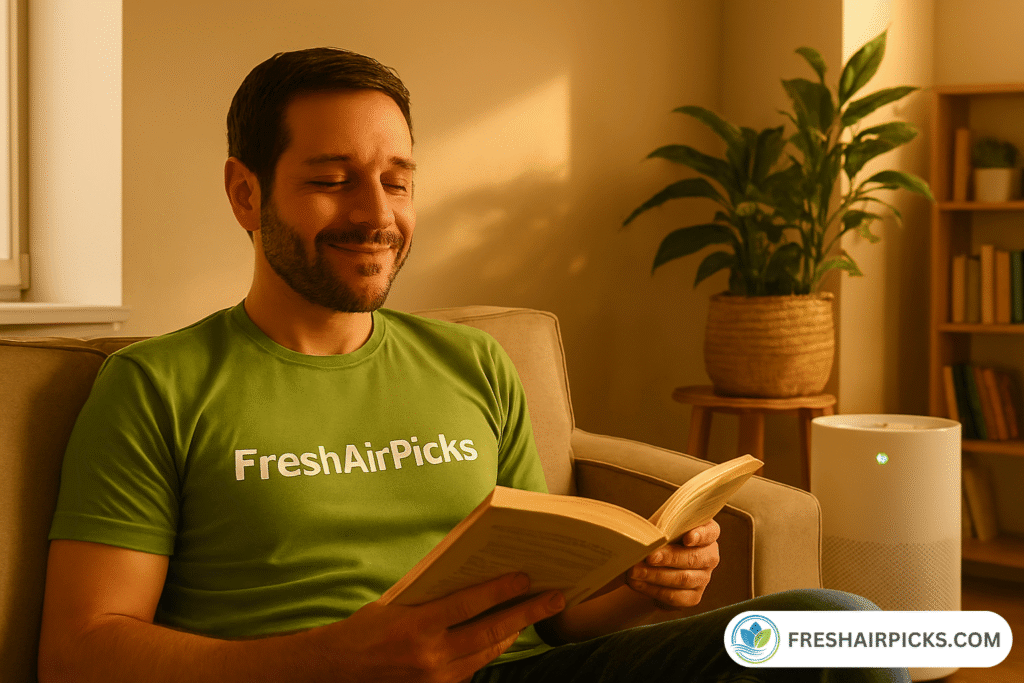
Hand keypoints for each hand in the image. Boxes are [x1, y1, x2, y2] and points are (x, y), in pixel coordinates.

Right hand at [309, 573, 564, 682]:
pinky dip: (489, 650)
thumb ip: (432, 597)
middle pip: (489, 632)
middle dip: (526, 613)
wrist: (335, 673)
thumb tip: (474, 581)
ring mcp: (436, 679)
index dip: (500, 590)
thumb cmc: (364, 630)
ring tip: (534, 614)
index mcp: (416, 626)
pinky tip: (502, 635)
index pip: (468, 604)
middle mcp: (430, 656)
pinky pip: (472, 668)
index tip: (526, 577)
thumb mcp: (395, 604)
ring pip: (486, 653)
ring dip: (512, 632)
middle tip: (554, 598)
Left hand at [626, 519, 719, 610]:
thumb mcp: (661, 526)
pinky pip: (675, 596)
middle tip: (649, 557)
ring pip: (683, 579)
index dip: (700, 535)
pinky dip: (653, 590)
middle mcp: (709, 556)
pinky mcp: (693, 596)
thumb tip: (645, 533)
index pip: (710, 532)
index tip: (687, 538)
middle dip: (669, 558)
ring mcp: (703, 578)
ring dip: (656, 575)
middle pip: (693, 558)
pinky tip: (638, 583)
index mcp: (707, 532)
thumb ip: (661, 527)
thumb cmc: (660, 537)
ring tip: (635, 571)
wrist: (654, 564)